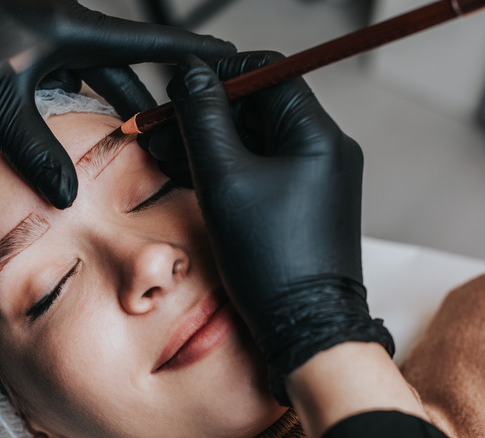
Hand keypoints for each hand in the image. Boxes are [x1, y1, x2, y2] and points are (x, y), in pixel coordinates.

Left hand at [0, 0, 235, 207]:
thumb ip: (36, 149)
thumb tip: (67, 193)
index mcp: (68, 28)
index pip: (145, 44)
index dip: (189, 54)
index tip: (226, 59)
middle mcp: (59, 27)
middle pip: (116, 67)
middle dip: (138, 101)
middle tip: (161, 135)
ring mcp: (36, 34)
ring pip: (82, 74)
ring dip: (94, 107)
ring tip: (113, 143)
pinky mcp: (14, 44)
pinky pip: (52, 74)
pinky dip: (59, 102)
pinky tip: (55, 129)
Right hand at [165, 53, 393, 404]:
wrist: (304, 326)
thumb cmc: (272, 260)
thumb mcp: (224, 180)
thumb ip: (203, 120)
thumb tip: (190, 74)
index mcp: (316, 135)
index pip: (266, 73)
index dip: (218, 74)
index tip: (179, 86)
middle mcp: (323, 149)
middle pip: (257, 106)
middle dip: (205, 113)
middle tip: (161, 127)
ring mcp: (314, 176)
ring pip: (254, 138)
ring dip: (209, 140)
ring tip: (163, 153)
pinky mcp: (301, 199)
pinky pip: (260, 166)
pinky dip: (225, 165)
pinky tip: (188, 172)